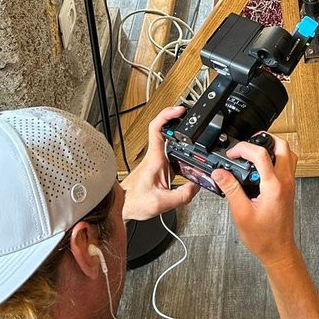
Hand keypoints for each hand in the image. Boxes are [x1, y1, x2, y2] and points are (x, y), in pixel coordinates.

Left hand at [120, 105, 198, 220]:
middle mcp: (154, 157)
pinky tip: (186, 151)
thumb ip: (181, 195)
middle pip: (164, 129)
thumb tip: (196, 187)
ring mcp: (156, 161)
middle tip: (188, 113)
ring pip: (167, 140)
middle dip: (176, 118)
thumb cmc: (133, 202)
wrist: (122, 207)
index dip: (168, 115)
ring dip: (177, 131)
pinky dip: (178, 147)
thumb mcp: (160, 203)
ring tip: (190, 127)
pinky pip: (169, 152)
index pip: (157, 128)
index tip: (179, 110)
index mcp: (154, 159)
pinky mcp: (158, 168)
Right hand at [213, 136, 297, 267]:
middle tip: (246, 145)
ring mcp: (290, 184)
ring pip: (288, 153)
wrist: (278, 250)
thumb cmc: (263, 237)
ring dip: (272, 146)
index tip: (231, 154)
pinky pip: (287, 163)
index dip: (244, 149)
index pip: (261, 154)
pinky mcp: (289, 188)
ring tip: (254, 151)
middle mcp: (285, 181)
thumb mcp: (241, 213)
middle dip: (263, 139)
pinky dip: (276, 157)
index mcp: (274, 186)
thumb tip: (220, 173)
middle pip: (281, 146)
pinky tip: (261, 167)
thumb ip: (231, 189)